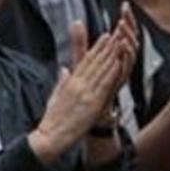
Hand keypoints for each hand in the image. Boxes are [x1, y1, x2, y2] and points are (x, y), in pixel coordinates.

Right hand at [29, 20, 133, 162]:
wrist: (51, 136)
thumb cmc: (52, 119)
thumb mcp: (55, 96)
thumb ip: (61, 81)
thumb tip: (64, 69)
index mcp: (69, 82)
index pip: (85, 61)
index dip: (96, 48)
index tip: (103, 38)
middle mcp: (78, 84)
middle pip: (94, 62)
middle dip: (105, 48)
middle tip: (113, 35)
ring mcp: (85, 93)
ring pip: (101, 70)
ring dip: (111, 56)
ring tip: (118, 44)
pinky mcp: (92, 103)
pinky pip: (104, 85)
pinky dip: (111, 73)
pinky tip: (118, 64)